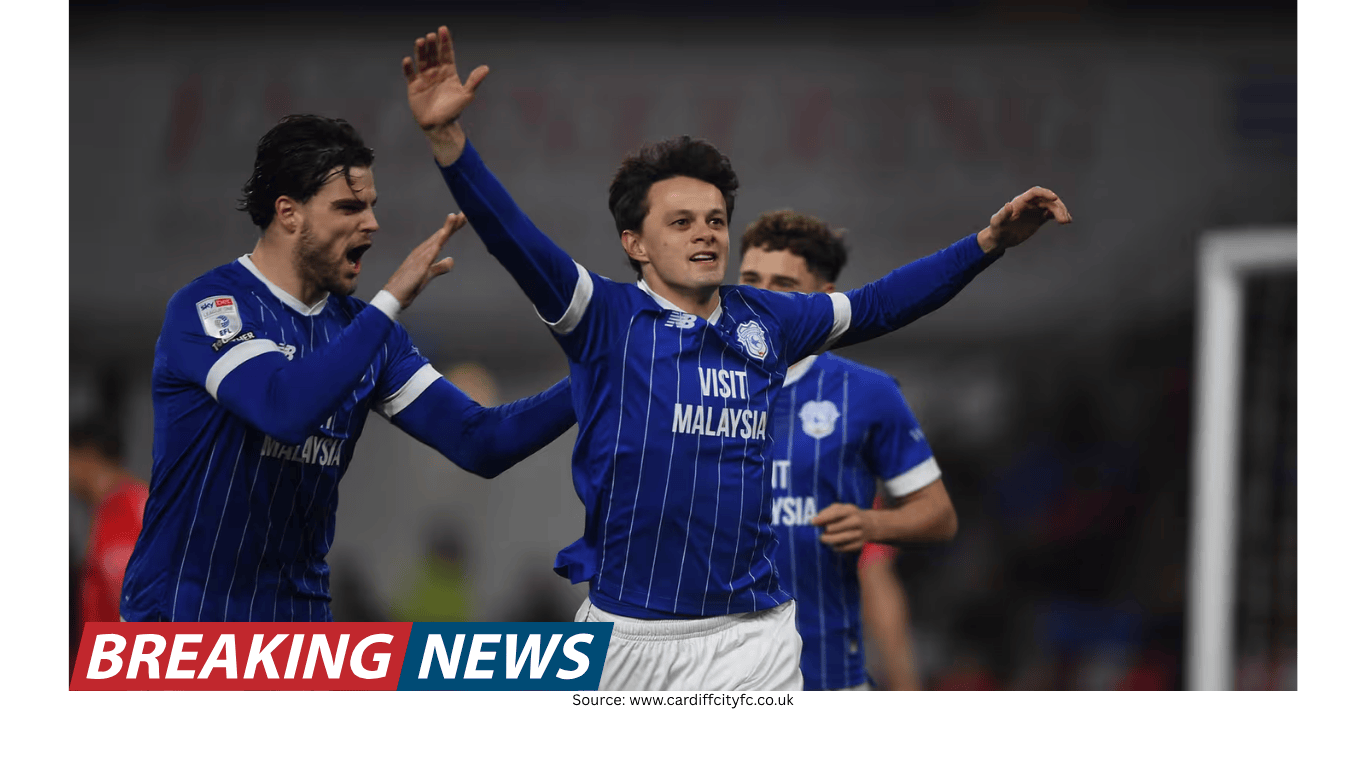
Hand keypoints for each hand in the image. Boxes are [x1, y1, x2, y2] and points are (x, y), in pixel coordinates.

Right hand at [383, 213, 465, 309]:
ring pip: (438, 238)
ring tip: (458, 216)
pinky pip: (433, 248)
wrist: (393, 296)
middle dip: (454, 223)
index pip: (442, 238)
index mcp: (425, 253)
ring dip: (448, 226)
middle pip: (442, 234)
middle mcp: (422, 250)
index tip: (463, 218)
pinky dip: (440, 237)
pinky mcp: (421, 263)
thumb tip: (451, 259)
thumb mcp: (429, 275)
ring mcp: (421, 255)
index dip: (452, 228)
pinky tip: (446, 231)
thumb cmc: (407, 287)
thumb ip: (440, 267)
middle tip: (466, 212)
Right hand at [402, 25, 487, 162]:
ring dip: (421, 51)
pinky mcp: (414, 86)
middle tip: (432, 35)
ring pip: (422, 61)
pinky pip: (410, 74)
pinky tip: (408, 60)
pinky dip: (408, 67)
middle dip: (433, 45)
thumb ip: (474, 81)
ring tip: (421, 41)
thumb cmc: (454, 111)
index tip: (443, 29)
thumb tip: (486, 68)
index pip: (447, 54)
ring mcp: (425, 78)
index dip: (445, 42)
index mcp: (449, 72)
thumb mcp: (466, 95)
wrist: (440, 126)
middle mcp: (436, 73)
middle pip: (433, 55)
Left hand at [812, 503, 878, 552]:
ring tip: (822, 539)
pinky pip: (845, 547)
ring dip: (830, 539)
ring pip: (841, 538)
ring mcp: (859, 533)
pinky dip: (837, 547)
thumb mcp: (843, 508)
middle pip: (837, 527)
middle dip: (826, 531)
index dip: (823, 518)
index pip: (836, 513)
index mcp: (851, 510)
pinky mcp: (860, 544)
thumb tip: (818, 517)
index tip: (812, 522)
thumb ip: (830, 510)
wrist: (872, 525)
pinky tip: (833, 544)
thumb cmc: (852, 515)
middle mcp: (856, 521)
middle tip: (818, 533)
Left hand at [976, 186, 1071, 253]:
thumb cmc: (996, 230)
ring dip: (1061, 212)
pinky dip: (1059, 216)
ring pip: (1051, 206)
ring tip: (1066, 221)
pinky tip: (1065, 221)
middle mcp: (1029, 204)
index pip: (1035, 192)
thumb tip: (1009, 204)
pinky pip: (1051, 214)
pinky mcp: (1038, 219)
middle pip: (1047, 200)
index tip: (1055, 198)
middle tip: (1064, 219)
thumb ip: (1002, 214)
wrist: (999, 240)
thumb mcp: (997, 223)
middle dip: (1057, 207)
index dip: (1045, 193)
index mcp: (1020, 201)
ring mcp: (1034, 211)